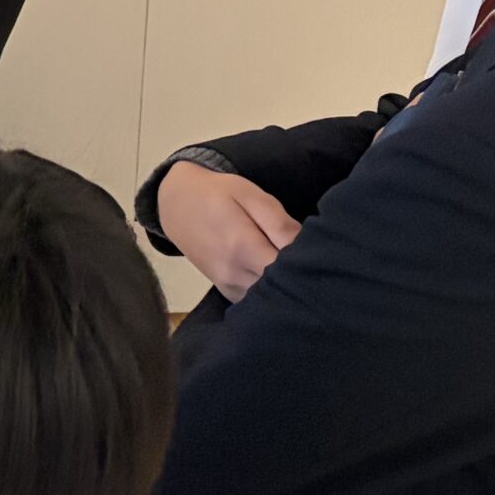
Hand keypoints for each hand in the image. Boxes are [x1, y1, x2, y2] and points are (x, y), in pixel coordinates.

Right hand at [157, 162, 299, 302]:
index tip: (317, 252)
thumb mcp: (251, 195)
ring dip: (284, 286)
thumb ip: (280, 223)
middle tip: (308, 257)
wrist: (177, 204)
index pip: (291, 272)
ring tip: (290, 264)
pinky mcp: (227, 292)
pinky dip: (269, 292)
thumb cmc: (218, 194)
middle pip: (282, 290)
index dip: (310, 264)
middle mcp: (234, 274)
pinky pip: (257, 301)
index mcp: (242, 247)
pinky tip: (272, 273)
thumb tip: (309, 250)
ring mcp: (229, 287)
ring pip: (271, 299)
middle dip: (300, 277)